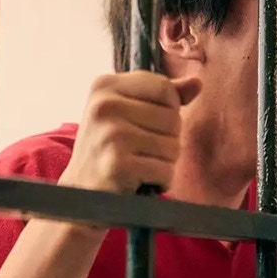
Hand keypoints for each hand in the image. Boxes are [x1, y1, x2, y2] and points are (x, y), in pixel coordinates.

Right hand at [58, 71, 200, 194]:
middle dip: (166, 140)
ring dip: (163, 163)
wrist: (79, 194)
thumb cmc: (107, 150)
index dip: (168, 110)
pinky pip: (166, 170)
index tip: (145, 125)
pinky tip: (138, 182)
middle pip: (172, 118)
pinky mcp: (118, 165)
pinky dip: (160, 182)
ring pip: (173, 146)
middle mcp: (104, 106)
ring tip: (138, 166)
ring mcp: (110, 135)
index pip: (164, 88)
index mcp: (104, 86)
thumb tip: (197, 83)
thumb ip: (162, 96)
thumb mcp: (127, 113)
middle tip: (138, 151)